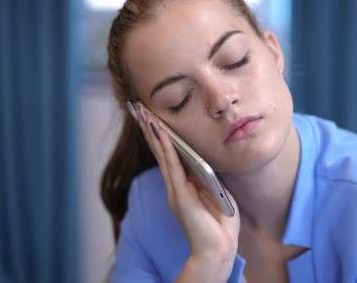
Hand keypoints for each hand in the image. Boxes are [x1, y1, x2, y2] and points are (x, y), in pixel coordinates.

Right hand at [128, 101, 239, 279]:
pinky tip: (161, 134)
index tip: (150, 114)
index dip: (158, 133)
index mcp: (183, 182)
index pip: (167, 152)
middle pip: (159, 150)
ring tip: (144, 114)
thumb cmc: (219, 222)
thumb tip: (202, 154)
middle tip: (137, 107)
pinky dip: (167, 149)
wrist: (219, 249)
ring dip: (153, 133)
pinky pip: (173, 167)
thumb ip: (205, 174)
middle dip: (148, 128)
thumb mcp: (214, 190)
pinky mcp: (181, 196)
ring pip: (162, 155)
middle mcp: (175, 184)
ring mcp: (175, 190)